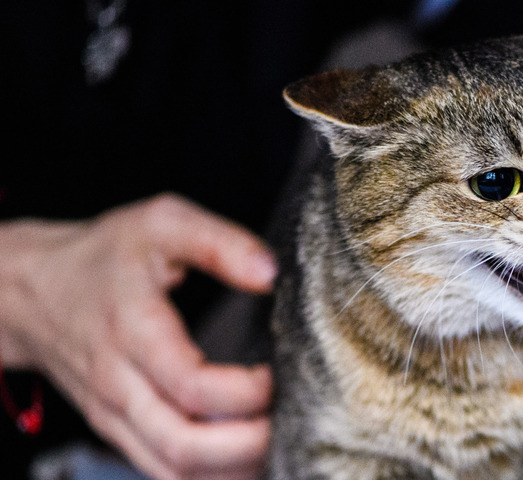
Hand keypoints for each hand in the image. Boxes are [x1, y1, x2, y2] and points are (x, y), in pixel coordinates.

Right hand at [0, 194, 275, 479]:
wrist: (36, 290)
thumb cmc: (106, 255)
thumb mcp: (162, 222)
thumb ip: (219, 244)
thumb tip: (271, 276)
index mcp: (132, 330)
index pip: (193, 385)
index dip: (247, 391)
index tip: (282, 373)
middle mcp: (119, 383)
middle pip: (183, 445)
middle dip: (247, 445)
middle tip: (289, 421)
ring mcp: (114, 414)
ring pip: (172, 469)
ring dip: (230, 468)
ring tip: (277, 444)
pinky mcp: (117, 428)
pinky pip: (162, 470)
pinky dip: (206, 475)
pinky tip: (243, 460)